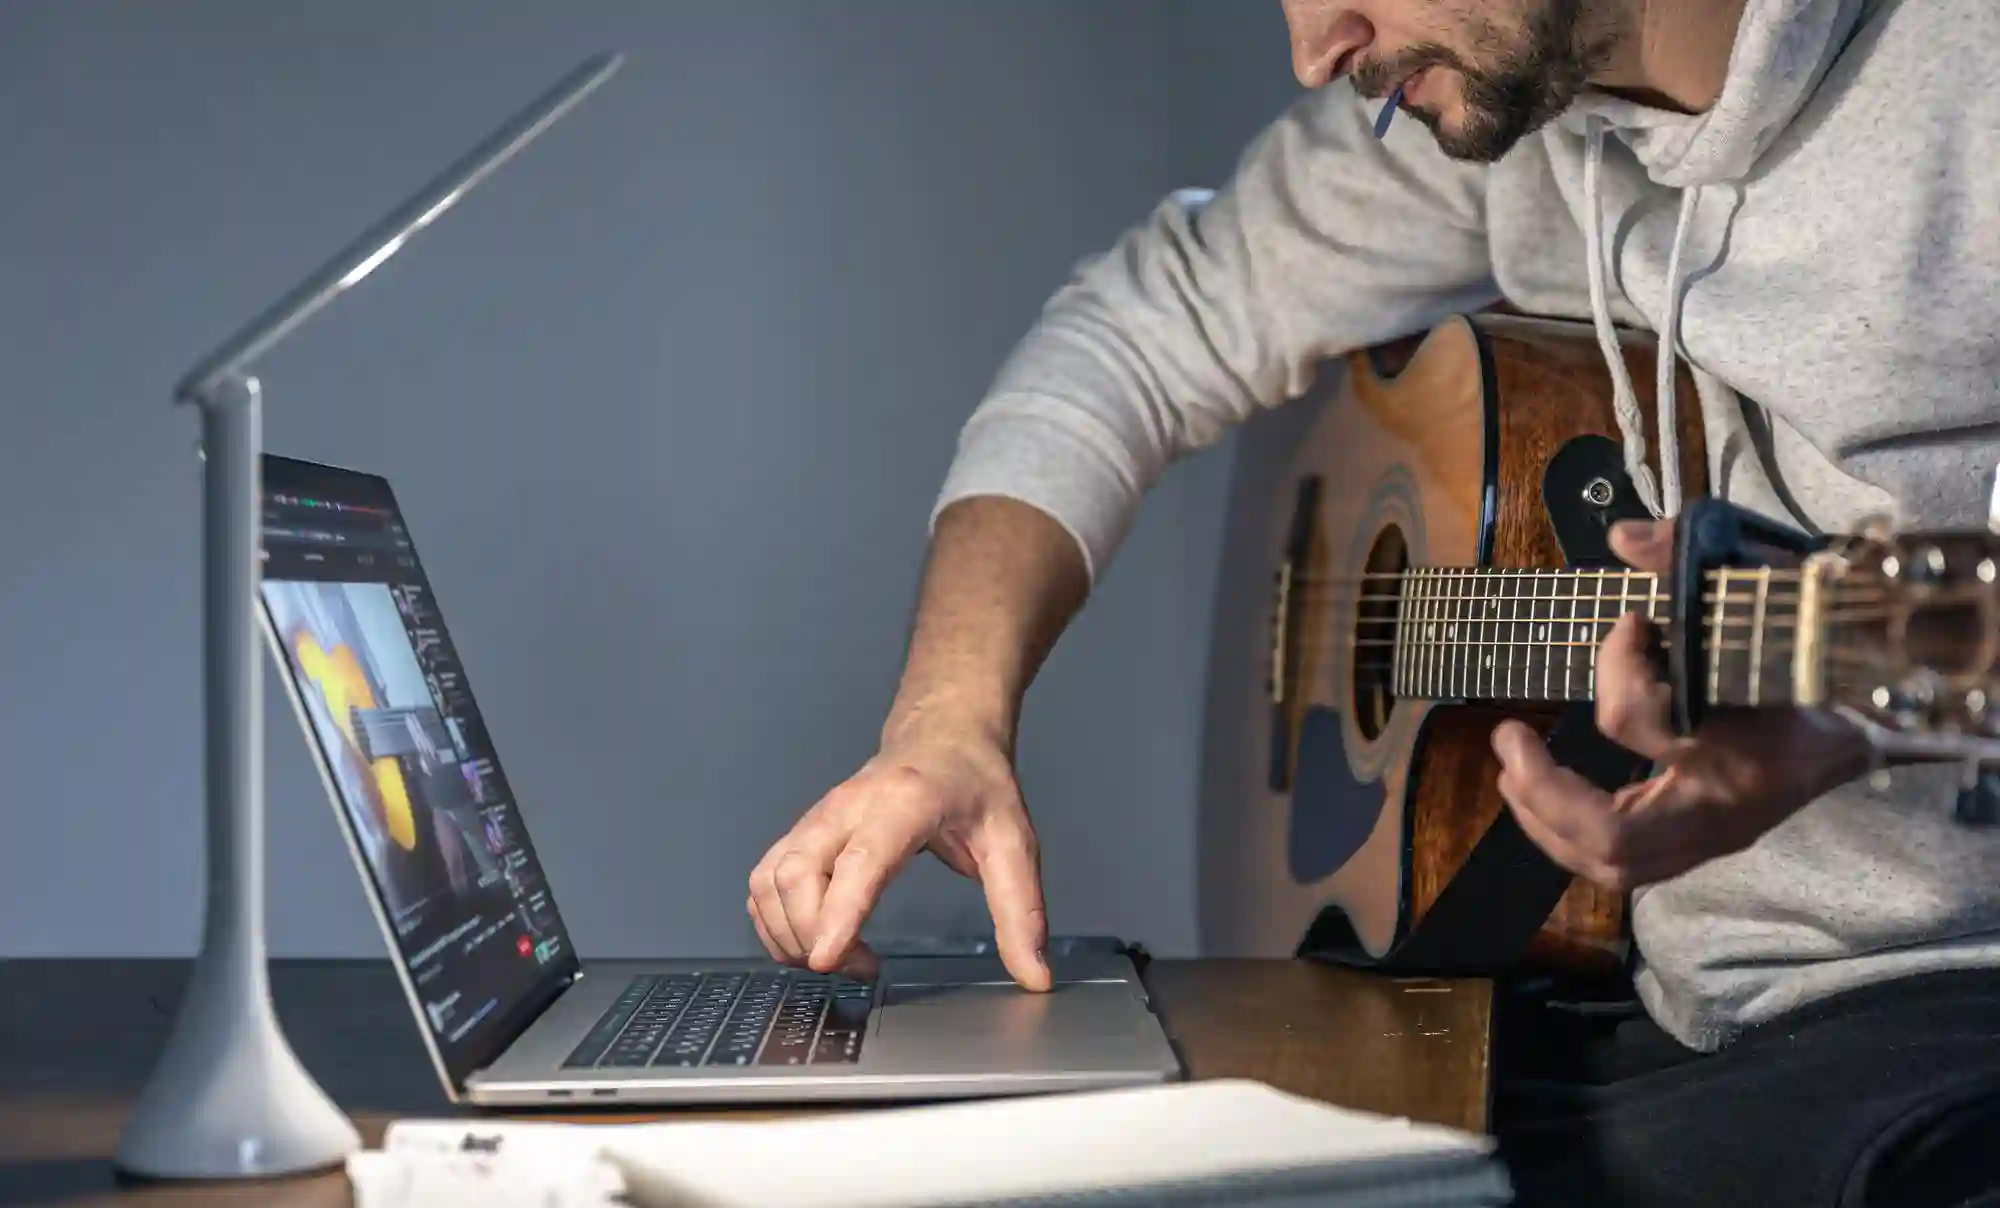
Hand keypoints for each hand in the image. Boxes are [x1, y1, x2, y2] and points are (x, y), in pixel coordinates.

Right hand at [747, 727, 1050, 989]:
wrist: (942, 734)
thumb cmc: (973, 783)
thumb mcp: (1014, 844)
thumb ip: (1021, 913)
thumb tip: (1033, 975)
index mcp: (904, 803)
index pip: (860, 860)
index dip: (838, 912)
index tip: (827, 957)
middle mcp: (847, 807)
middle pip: (796, 875)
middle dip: (812, 936)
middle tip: (860, 966)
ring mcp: (817, 818)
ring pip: (769, 880)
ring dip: (788, 934)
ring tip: (838, 957)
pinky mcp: (800, 833)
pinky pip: (763, 882)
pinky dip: (772, 921)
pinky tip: (808, 941)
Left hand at [1491, 518, 1872, 891]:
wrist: (1885, 715)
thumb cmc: (1820, 652)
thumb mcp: (1770, 594)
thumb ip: (1695, 558)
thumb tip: (1626, 538)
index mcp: (1751, 749)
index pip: (1648, 724)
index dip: (1616, 668)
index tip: (1627, 622)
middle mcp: (1731, 809)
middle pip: (1616, 837)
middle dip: (1546, 792)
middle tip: (1509, 736)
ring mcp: (1718, 836)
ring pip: (1614, 865)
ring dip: (1546, 821)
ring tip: (1513, 767)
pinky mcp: (1703, 842)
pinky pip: (1624, 863)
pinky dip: (1568, 834)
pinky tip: (1539, 792)